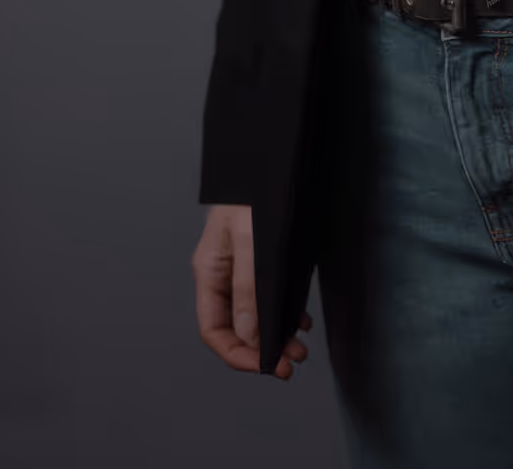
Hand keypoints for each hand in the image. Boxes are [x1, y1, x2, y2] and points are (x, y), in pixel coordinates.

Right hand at [193, 203, 311, 380]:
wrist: (273, 146)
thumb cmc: (259, 188)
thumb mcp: (253, 240)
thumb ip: (250, 288)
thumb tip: (250, 337)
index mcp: (211, 270)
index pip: (214, 330)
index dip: (238, 355)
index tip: (267, 366)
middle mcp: (224, 270)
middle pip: (237, 325)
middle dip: (263, 348)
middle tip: (294, 362)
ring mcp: (243, 262)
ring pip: (256, 311)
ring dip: (277, 332)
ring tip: (302, 346)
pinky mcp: (265, 253)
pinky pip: (270, 292)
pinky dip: (285, 309)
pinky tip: (302, 317)